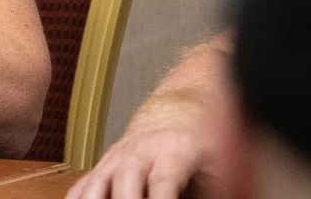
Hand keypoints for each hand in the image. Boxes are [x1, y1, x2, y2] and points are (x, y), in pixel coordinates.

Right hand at [64, 124, 212, 198]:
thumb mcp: (219, 171)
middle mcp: (140, 152)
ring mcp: (116, 159)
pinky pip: (81, 189)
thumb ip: (213, 191)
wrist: (177, 119)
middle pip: (126, 181)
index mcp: (175, 150)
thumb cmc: (203, 153)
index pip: (164, 182)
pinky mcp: (101, 169)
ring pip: (95, 185)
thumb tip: (228, 194)